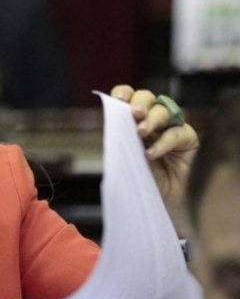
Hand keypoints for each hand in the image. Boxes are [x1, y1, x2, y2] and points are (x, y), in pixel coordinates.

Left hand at [110, 85, 198, 214]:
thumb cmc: (143, 181)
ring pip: (164, 110)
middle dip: (140, 102)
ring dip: (152, 118)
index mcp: (132, 121)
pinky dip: (164, 142)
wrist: (163, 204)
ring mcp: (171, 128)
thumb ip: (120, 143)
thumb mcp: (126, 160)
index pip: (128, 100)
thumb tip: (109, 127)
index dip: (123, 94)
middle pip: (147, 98)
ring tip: (141, 132)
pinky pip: (178, 133)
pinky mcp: (188, 140)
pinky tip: (152, 154)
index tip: (118, 98)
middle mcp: (152, 121)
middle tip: (134, 114)